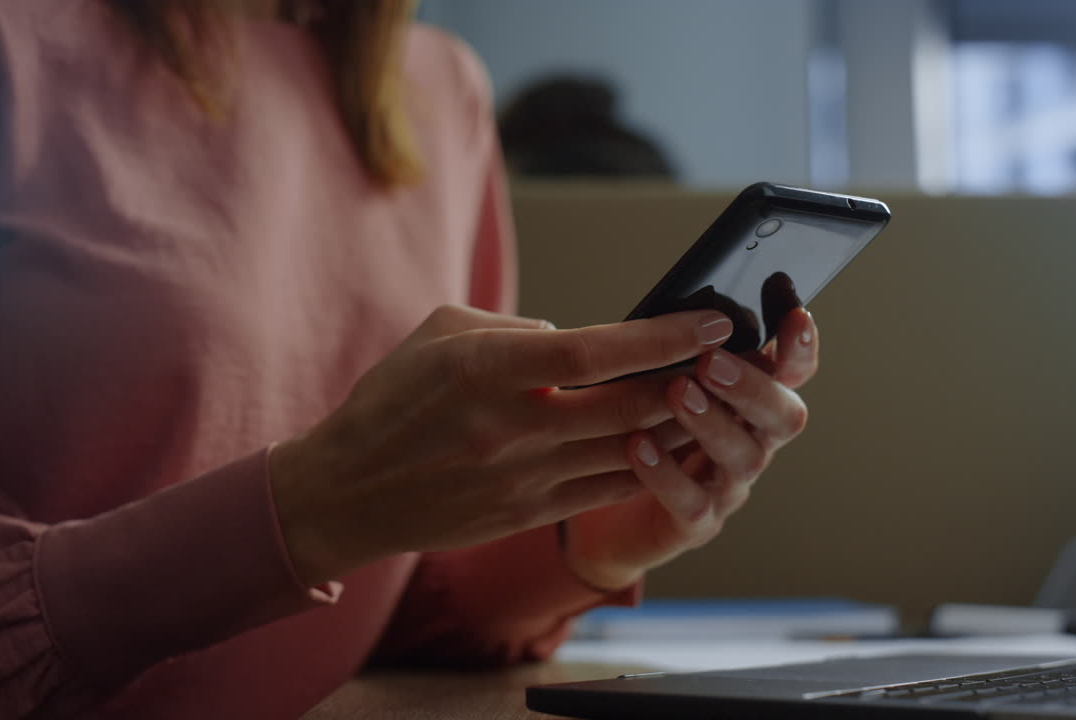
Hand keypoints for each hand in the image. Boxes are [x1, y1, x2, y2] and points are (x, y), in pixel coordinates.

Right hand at [268, 304, 734, 584]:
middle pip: (628, 405)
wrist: (348, 492)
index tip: (712, 319)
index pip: (598, 351)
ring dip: (676, 424)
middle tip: (726, 357)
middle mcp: (512, 427)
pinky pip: (606, 488)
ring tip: (709, 396)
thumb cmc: (391, 399)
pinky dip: (645, 462)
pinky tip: (666, 439)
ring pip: (628, 452)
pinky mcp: (528, 513)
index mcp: (488, 370)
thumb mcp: (441, 334)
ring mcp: (523, 478)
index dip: (664, 335)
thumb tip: (579, 339)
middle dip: (689, 379)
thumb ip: (514, 329)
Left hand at [560, 307, 817, 589]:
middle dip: (752, 386)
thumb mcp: (653, 381)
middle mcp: (751, 443)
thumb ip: (676, 352)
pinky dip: (666, 474)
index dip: (800, 348)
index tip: (794, 315)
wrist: (606, 517)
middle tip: (711, 362)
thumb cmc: (635, 430)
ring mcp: (727, 487)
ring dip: (712, 422)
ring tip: (676, 392)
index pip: (792, 372)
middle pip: (784, 416)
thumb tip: (675, 307)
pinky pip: (692, 503)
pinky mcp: (695, 524)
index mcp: (749, 402)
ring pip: (744, 458)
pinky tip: (637, 446)